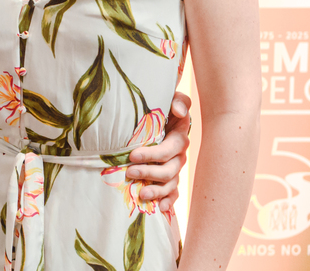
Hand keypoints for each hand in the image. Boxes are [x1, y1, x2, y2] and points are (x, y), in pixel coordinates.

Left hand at [125, 91, 191, 210]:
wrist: (160, 118)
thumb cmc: (163, 108)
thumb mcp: (172, 99)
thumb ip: (179, 101)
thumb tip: (178, 110)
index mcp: (179, 138)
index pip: (168, 150)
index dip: (152, 154)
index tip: (132, 155)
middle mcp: (179, 155)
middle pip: (169, 169)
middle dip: (149, 172)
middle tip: (130, 172)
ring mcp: (176, 169)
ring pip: (170, 183)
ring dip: (157, 190)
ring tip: (142, 194)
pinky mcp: (171, 178)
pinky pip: (174, 193)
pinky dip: (169, 201)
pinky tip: (161, 208)